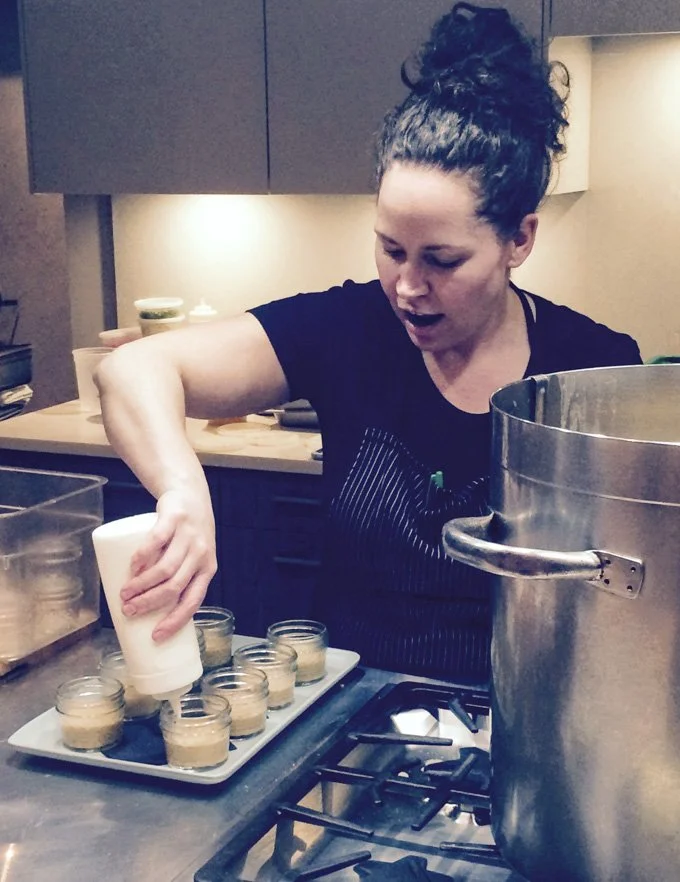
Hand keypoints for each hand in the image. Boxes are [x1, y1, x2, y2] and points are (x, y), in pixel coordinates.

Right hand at [119, 489, 216, 640]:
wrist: (189, 495)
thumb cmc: (188, 535)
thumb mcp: (193, 557)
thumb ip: (178, 578)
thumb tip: (150, 610)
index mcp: (207, 569)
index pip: (193, 601)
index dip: (175, 621)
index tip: (155, 636)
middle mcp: (201, 554)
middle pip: (174, 587)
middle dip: (149, 604)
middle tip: (129, 610)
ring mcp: (188, 536)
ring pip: (165, 568)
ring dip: (141, 585)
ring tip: (124, 593)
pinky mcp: (174, 519)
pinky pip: (157, 541)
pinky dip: (142, 557)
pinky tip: (132, 567)